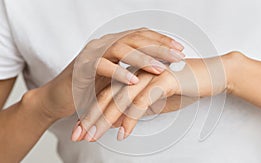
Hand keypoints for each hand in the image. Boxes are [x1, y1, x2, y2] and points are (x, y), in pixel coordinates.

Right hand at [31, 28, 184, 131]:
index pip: (141, 36)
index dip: (161, 40)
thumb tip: (160, 73)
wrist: (58, 97)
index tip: (180, 49)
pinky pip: (102, 67)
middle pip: (135, 39)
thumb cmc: (89, 89)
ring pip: (120, 49)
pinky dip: (119, 73)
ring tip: (161, 68)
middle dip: (159, 47)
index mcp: (113, 44)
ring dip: (143, 59)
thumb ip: (133, 72)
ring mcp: (91, 53)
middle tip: (178, 57)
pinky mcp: (81, 68)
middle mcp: (103, 44)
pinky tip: (133, 81)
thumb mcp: (116, 79)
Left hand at [75, 57, 226, 141]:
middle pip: (108, 96)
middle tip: (78, 135)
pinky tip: (122, 133)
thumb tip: (119, 123)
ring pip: (121, 99)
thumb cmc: (186, 87)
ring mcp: (150, 75)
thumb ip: (137, 110)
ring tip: (92, 136)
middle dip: (91, 117)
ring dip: (105, 119)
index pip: (108, 94)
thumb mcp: (157, 102)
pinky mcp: (163, 80)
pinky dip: (130, 118)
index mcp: (135, 76)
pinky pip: (142, 101)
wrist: (213, 75)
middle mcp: (138, 73)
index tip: (82, 129)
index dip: (93, 112)